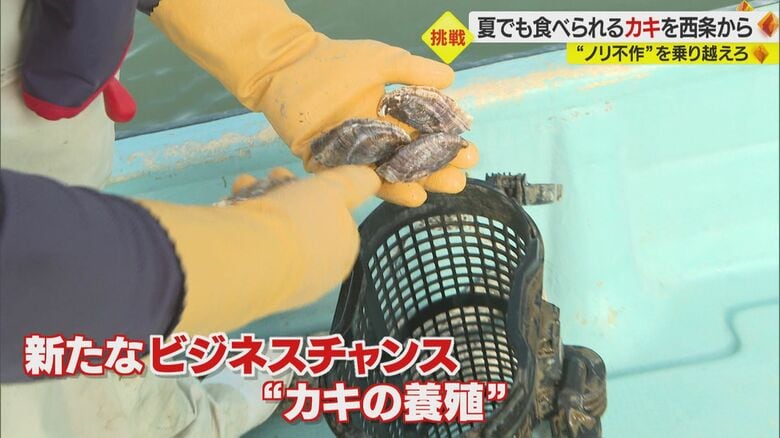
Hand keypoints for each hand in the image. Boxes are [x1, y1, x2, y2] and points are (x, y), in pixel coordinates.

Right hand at [138, 166, 379, 334]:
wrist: (248, 260)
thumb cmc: (298, 220)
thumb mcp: (334, 189)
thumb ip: (354, 182)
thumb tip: (372, 178)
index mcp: (342, 254)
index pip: (336, 220)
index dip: (320, 194)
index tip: (301, 177)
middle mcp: (318, 275)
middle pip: (304, 226)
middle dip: (286, 194)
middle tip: (271, 176)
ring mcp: (285, 285)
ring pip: (276, 236)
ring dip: (261, 201)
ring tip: (245, 184)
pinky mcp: (253, 287)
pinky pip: (253, 249)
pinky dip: (244, 224)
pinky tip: (231, 208)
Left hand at [149, 0, 478, 206]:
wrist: (289, 64)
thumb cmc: (336, 61)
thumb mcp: (382, 61)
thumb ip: (413, 71)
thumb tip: (451, 80)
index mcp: (390, 120)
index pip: (424, 139)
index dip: (446, 148)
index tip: (469, 154)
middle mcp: (374, 142)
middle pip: (408, 163)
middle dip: (433, 173)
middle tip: (458, 181)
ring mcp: (351, 154)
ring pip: (383, 175)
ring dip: (405, 186)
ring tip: (427, 194)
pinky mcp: (325, 162)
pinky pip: (350, 178)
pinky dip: (369, 185)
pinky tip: (388, 191)